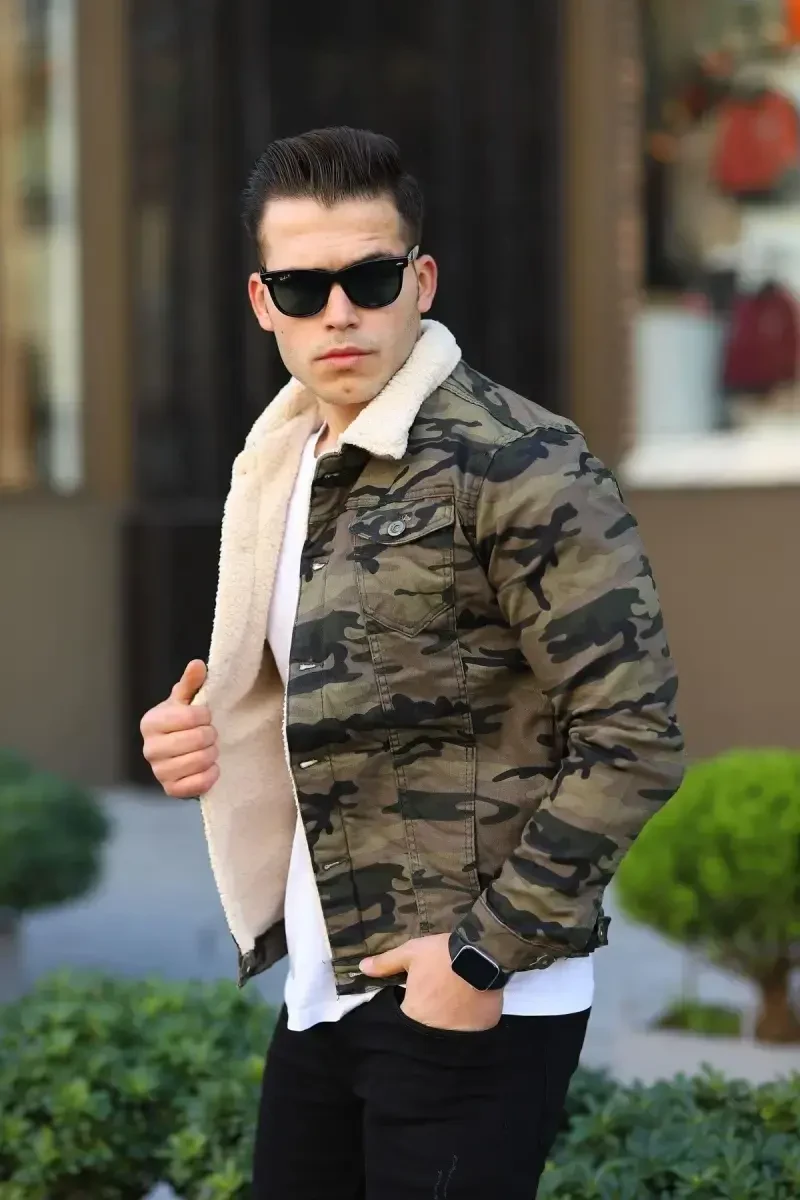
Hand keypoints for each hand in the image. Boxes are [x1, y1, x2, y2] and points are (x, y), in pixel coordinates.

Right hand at [140, 660, 218, 797]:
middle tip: (209, 734)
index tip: (205, 716)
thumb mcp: (186, 700)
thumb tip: (198, 664)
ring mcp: (158, 771)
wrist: (180, 752)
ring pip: (199, 761)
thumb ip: (192, 683)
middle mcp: (149, 748)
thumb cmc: (183, 722)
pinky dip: (211, 775)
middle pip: (196, 740)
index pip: (190, 717)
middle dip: (211, 735)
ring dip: (212, 754)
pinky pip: (198, 784)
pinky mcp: (170, 789)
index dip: (205, 716)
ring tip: (209, 749)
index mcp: (151, 722)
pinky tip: (210, 767)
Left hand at [360, 933, 502, 1031]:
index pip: (403, 1024)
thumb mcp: (411, 953)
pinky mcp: (483, 1029)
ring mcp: (462, 1034)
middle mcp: (435, 1031)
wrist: (483, 954)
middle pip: (426, 1031)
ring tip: (451, 1007)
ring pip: (449, 1035)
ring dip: (448, 1024)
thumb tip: (362, 969)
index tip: (412, 1002)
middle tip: (433, 1003)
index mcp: (415, 1014)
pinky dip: (469, 1024)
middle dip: (426, 1020)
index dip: (406, 1013)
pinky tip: (470, 1009)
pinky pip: (472, 1032)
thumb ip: (386, 963)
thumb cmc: (442, 955)